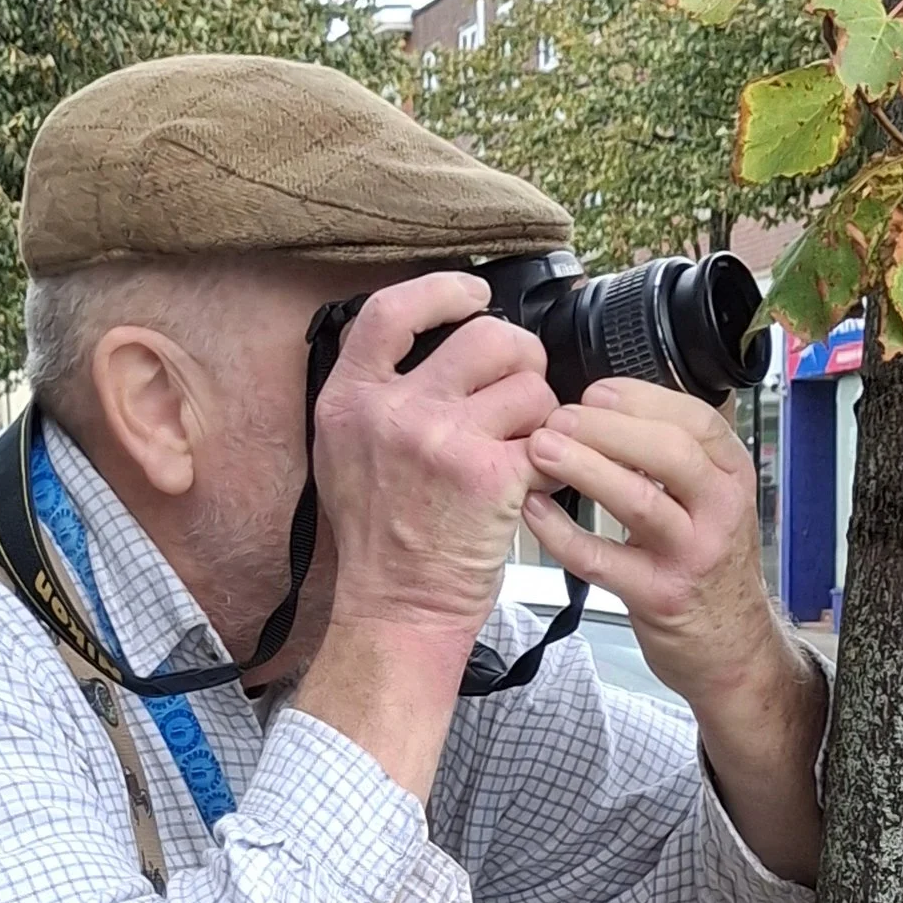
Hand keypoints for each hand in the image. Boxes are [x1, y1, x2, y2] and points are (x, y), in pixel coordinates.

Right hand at [309, 273, 557, 662]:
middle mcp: (394, 411)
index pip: (391, 311)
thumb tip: (424, 346)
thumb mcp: (345, 455)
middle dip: (519, 357)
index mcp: (351, 399)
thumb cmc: (381, 544)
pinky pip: (549, 437)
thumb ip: (374, 396)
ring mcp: (443, 441)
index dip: (442, 292)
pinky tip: (541, 480)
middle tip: (523, 389)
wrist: (397, 610)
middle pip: (482, 336)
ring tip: (528, 446)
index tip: (473, 294)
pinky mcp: (490, 476)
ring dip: (541, 412)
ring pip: (527, 384)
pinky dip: (557, 457)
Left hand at [522, 380, 781, 706]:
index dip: (639, 399)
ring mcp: (692, 555)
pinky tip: (534, 510)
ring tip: (542, 449)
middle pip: (668, 452)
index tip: (594, 392)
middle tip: (558, 417)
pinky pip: (602, 560)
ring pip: (638, 500)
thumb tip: (608, 412)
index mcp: (731, 476)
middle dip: (607, 427)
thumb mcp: (711, 502)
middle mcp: (719, 511)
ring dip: (585, 468)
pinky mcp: (660, 597)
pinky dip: (562, 533)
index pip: (694, 419)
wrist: (732, 649)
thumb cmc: (708, 568)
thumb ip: (673, 458)